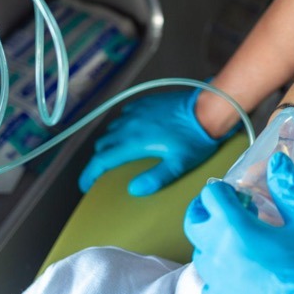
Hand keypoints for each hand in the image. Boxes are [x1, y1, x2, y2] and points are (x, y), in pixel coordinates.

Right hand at [78, 90, 222, 195]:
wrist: (207, 109)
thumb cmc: (195, 137)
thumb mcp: (178, 164)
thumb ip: (155, 178)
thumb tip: (134, 189)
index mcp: (133, 142)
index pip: (101, 160)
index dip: (89, 174)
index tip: (86, 184)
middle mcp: (129, 125)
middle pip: (102, 145)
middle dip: (100, 160)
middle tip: (105, 172)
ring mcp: (136, 111)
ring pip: (111, 129)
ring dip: (110, 142)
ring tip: (118, 153)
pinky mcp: (144, 103)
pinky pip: (124, 115)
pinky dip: (122, 126)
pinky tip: (133, 131)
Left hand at [184, 153, 293, 293]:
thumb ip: (287, 189)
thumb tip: (277, 163)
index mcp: (235, 230)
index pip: (211, 196)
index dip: (224, 190)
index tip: (239, 194)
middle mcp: (218, 256)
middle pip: (193, 223)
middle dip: (206, 211)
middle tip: (227, 211)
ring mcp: (217, 285)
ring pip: (200, 255)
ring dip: (213, 243)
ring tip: (240, 244)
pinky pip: (209, 286)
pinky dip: (219, 276)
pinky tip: (241, 275)